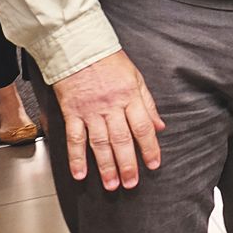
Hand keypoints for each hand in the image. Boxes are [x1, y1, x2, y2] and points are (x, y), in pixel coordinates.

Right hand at [50, 49, 164, 189]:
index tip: (153, 164)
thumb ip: (147, 104)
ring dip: (106, 166)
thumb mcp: (136, 77)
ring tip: (111, 185)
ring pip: (99, 143)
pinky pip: (75, 138)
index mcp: (130, 96)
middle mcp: (111, 106)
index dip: (149, 148)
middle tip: (131, 183)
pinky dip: (76, 157)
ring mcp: (90, 110)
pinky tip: (80, 173)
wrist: (79, 47)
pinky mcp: (72, 112)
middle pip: (121, 139)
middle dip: (127, 164)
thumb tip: (160, 126)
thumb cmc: (109, 60)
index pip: (143, 127)